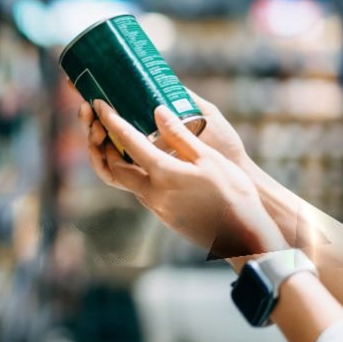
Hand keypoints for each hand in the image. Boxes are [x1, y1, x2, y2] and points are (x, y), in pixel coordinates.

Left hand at [79, 100, 285, 257]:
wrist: (243, 237)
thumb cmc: (233, 194)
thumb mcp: (208, 158)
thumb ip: (180, 135)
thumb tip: (158, 111)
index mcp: (163, 173)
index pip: (127, 141)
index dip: (111, 120)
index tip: (99, 104)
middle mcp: (152, 193)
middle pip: (117, 166)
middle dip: (109, 147)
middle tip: (111, 128)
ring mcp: (157, 208)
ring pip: (129, 182)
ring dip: (124, 163)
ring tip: (130, 144)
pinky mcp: (165, 217)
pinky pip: (144, 193)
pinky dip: (140, 176)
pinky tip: (154, 167)